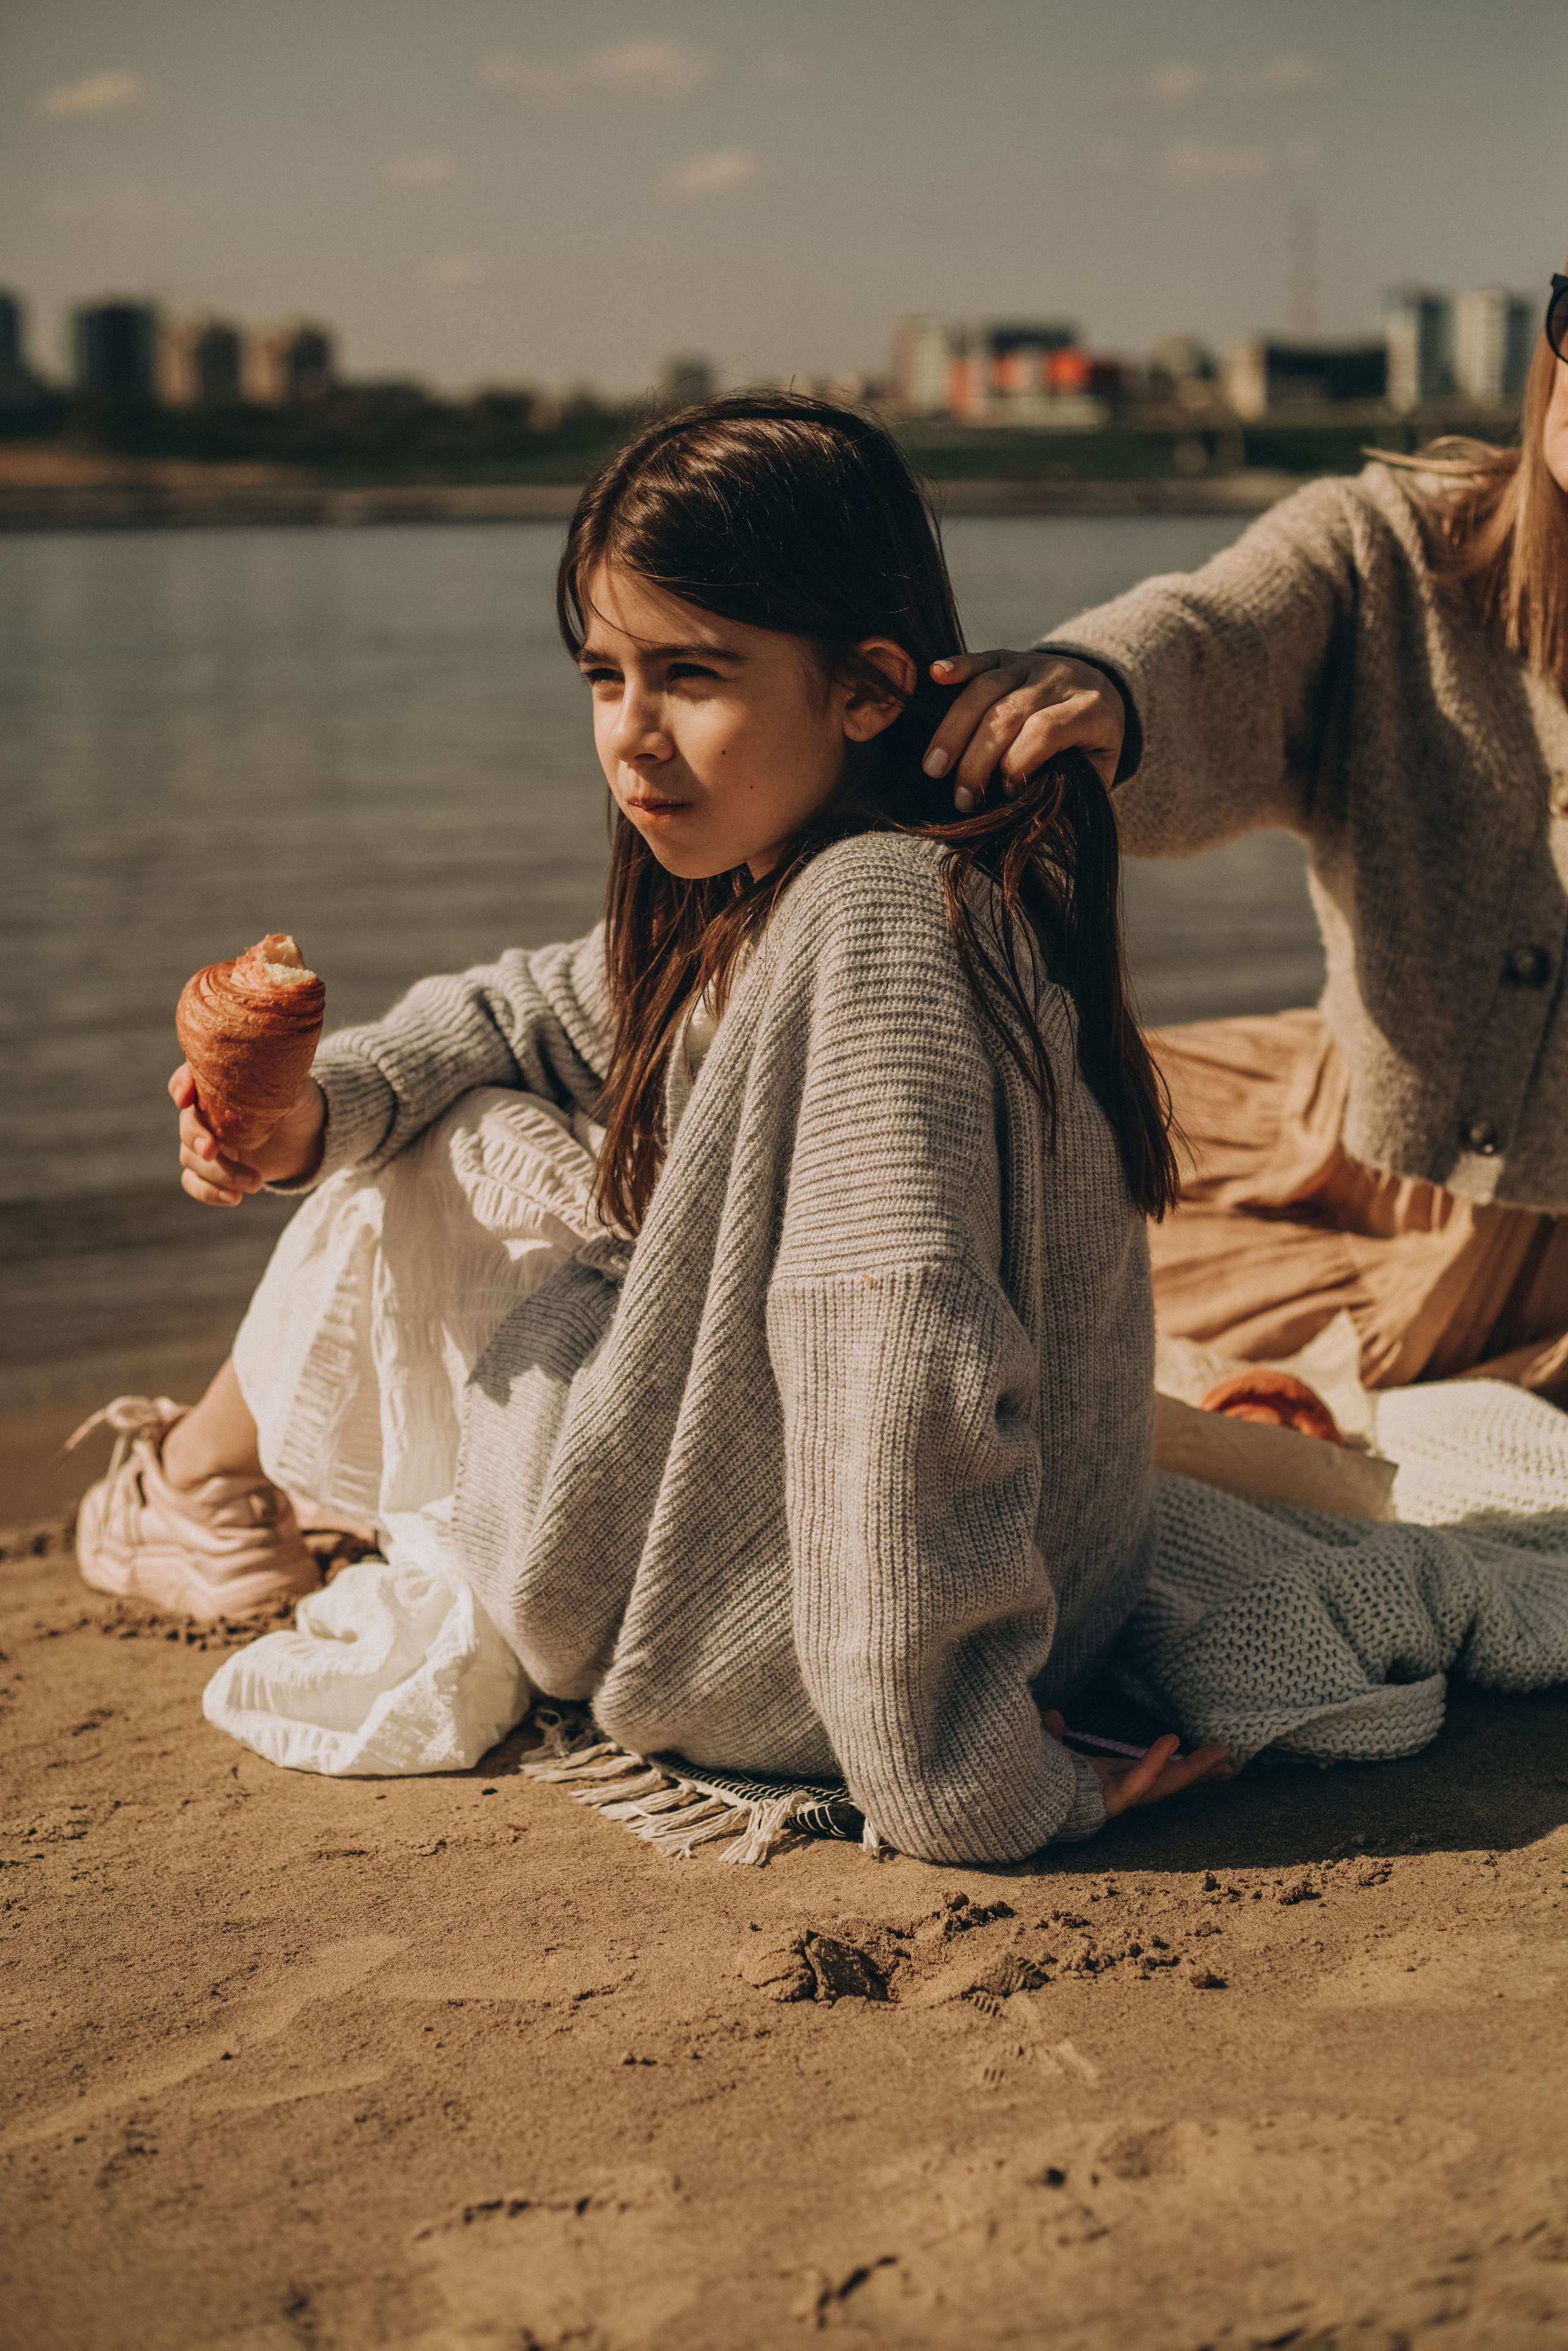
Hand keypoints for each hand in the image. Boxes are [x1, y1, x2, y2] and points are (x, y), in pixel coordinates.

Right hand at [169, 1063, 325, 1206]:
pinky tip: (234, 1198)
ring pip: (191, 1159)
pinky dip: (209, 1192)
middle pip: (187, 1125)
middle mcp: (205, 1112)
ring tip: (255, 1182)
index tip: (185, 1098)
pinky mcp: (213, 1169)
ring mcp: (207, 1142)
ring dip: (219, 1174)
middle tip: (211, 1150)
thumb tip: (263, 1076)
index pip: (187, 1079)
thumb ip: (274, 1082)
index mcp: (217, 1084)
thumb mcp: (292, 1088)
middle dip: (195, 1138)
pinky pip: (194, 1182)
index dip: (181, 1086)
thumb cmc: (299, 1103)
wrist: (309, 1135)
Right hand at [923, 650, 1125, 809]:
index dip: (1018, 762)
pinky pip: (980, 658)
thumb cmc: (1092, 744)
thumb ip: (1070, 789)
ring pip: (985, 688)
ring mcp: (1032, 663)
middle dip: (977, 758)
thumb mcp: (1097, 770)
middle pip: (1007, 713)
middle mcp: (1061, 678)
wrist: (1102, 691)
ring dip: (954, 729)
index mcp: (1090, 709)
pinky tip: (934, 674)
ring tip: (934, 767)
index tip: (1005, 793)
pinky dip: (956, 665)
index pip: (1045, 731)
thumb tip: (1030, 820)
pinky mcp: (1008, 656)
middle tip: (960, 797)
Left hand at [1041, 1710, 1231, 1817]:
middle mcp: (1113, 1792)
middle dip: (1198, 1771)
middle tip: (1231, 1762)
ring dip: (1192, 1770)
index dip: (1176, 1764)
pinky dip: (1151, 1765)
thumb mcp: (1042, 1753)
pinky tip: (1171, 1745)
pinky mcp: (1103, 1803)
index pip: (1148, 1770)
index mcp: (1103, 1780)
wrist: (1005, 1805)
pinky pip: (1133, 1786)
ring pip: (1160, 1786)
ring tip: (1223, 1756)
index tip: (1205, 1757)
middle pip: (1165, 1781)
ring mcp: (1111, 1799)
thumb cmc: (1025, 1783)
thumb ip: (1050, 1735)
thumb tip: (1053, 1716)